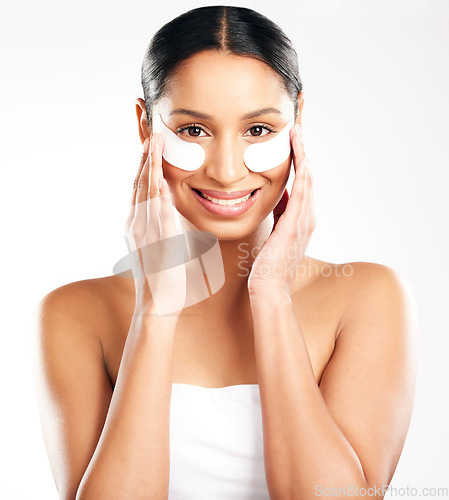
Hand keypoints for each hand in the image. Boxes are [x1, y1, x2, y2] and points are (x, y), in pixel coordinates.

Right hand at [124, 133, 186, 315]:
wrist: (157, 304)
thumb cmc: (164, 275)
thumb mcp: (165, 243)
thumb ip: (167, 223)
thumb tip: (173, 208)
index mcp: (138, 223)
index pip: (141, 185)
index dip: (145, 162)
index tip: (150, 141)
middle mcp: (136, 224)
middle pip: (139, 182)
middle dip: (145, 155)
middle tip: (151, 129)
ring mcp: (144, 233)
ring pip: (145, 193)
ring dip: (150, 166)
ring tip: (155, 142)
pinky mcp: (156, 244)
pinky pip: (157, 215)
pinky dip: (158, 195)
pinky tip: (161, 178)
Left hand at [247, 124, 315, 297]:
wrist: (269, 289)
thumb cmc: (268, 266)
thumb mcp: (274, 234)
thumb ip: (280, 215)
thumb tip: (280, 195)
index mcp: (301, 219)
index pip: (302, 183)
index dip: (299, 161)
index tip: (292, 141)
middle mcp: (308, 217)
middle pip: (309, 176)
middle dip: (303, 151)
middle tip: (297, 127)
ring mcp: (305, 221)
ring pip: (308, 179)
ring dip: (303, 154)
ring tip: (297, 132)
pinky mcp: (296, 225)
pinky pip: (302, 191)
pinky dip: (301, 170)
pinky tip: (298, 154)